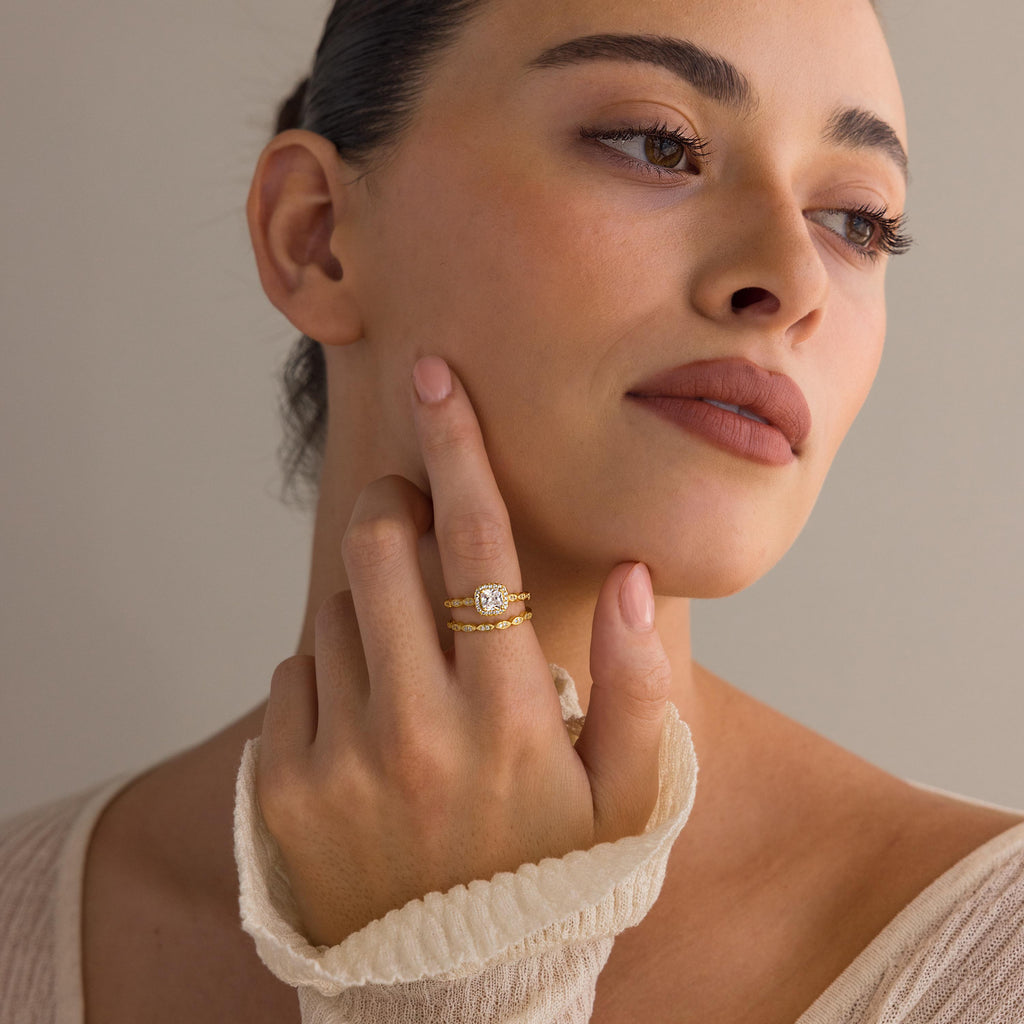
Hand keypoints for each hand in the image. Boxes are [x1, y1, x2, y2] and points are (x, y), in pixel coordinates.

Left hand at [256, 356, 672, 946]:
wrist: (457, 993)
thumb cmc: (556, 878)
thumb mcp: (630, 796)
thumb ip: (639, 682)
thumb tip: (626, 574)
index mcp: (509, 716)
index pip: (480, 546)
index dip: (460, 447)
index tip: (434, 374)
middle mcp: (418, 730)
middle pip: (382, 547)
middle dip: (397, 506)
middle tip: (416, 518)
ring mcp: (340, 761)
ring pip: (337, 608)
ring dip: (372, 606)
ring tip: (416, 671)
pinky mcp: (284, 789)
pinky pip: (293, 675)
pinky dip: (329, 672)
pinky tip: (372, 727)